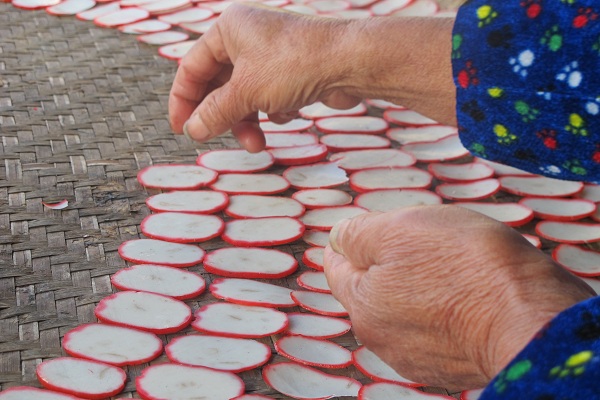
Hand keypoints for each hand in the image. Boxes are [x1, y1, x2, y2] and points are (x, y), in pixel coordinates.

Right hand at [169, 3, 359, 151]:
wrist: (350, 63)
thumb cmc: (295, 65)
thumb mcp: (246, 92)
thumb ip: (215, 113)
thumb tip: (192, 130)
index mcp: (228, 30)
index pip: (192, 67)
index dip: (183, 100)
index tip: (180, 128)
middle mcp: (247, 38)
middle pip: (219, 85)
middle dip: (223, 117)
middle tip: (218, 140)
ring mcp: (270, 56)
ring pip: (244, 96)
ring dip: (248, 122)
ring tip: (257, 144)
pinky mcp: (290, 72)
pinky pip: (268, 98)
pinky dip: (273, 111)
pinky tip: (288, 113)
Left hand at [324, 205, 593, 390]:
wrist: (533, 321)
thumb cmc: (466, 266)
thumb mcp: (400, 229)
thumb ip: (357, 234)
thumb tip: (338, 238)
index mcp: (361, 303)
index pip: (336, 266)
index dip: (351, 241)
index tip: (370, 230)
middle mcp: (380, 339)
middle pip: (372, 287)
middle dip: (389, 262)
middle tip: (424, 243)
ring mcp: (416, 357)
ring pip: (405, 307)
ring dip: (419, 286)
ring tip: (454, 269)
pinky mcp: (450, 367)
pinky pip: (436, 328)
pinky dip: (444, 310)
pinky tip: (469, 296)